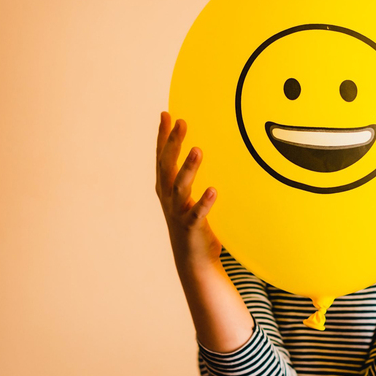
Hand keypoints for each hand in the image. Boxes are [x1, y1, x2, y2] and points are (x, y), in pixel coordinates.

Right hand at [155, 111, 221, 275]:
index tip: (166, 114)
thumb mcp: (187, 196)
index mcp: (165, 188)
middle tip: (181, 122)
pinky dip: (204, 202)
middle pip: (167, 166)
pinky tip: (213, 190)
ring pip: (180, 187)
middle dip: (172, 143)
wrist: (193, 261)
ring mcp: (178, 212)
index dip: (162, 136)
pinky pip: (197, 213)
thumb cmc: (192, 223)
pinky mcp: (192, 227)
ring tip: (198, 150)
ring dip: (188, 168)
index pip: (161, 157)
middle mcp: (168, 198)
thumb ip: (189, 175)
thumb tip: (200, 148)